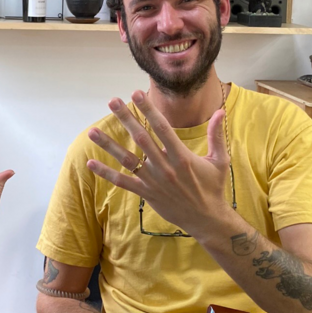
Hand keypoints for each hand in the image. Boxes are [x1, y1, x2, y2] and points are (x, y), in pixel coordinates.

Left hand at [86, 91, 230, 235]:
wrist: (206, 219)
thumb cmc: (213, 187)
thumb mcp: (220, 160)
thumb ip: (216, 135)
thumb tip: (221, 111)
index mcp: (182, 156)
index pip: (162, 127)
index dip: (148, 109)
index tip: (136, 93)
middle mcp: (165, 167)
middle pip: (141, 138)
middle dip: (126, 118)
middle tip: (112, 101)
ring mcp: (153, 181)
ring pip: (127, 159)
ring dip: (109, 145)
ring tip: (92, 131)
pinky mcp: (146, 194)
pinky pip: (123, 182)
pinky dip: (106, 173)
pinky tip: (90, 163)